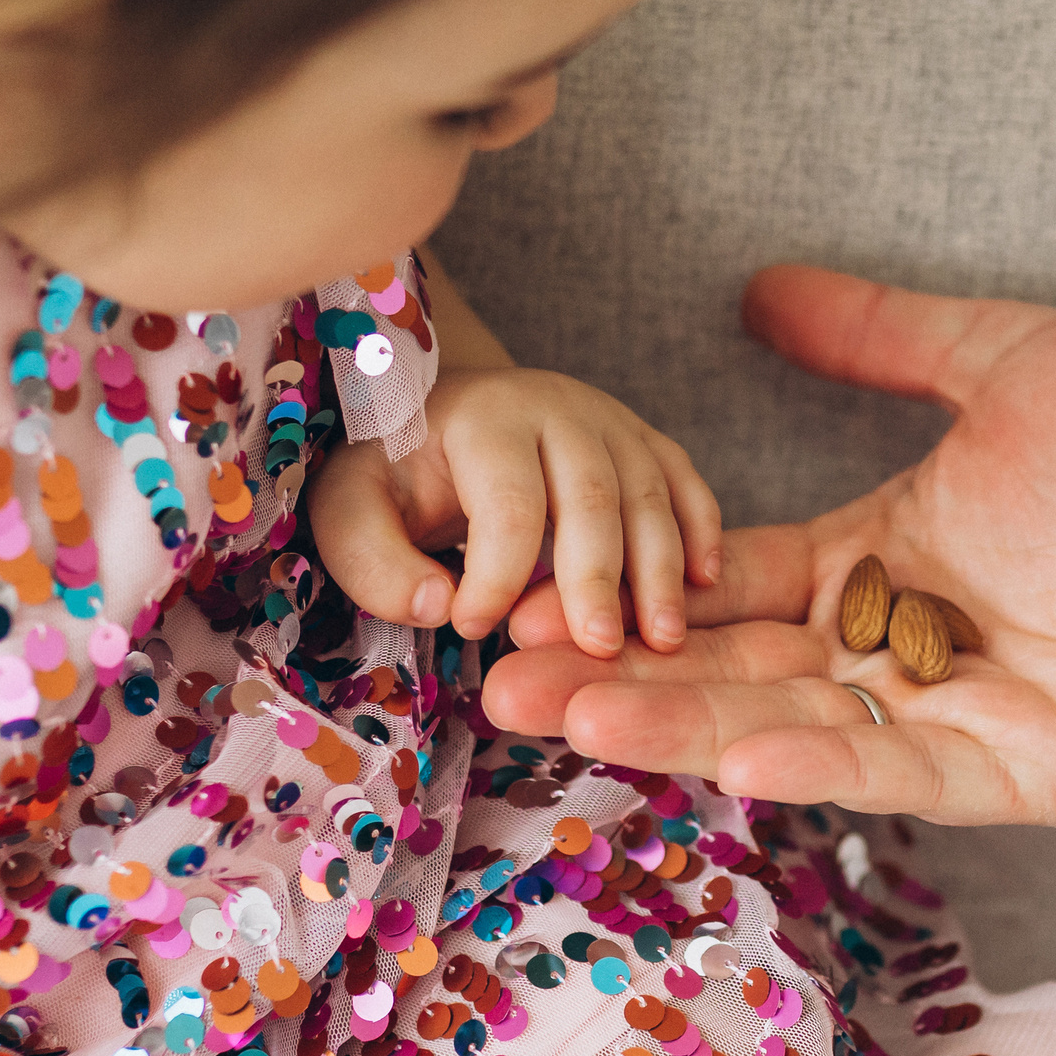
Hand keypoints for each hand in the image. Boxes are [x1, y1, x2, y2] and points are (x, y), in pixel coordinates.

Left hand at [310, 368, 724, 659]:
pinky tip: (705, 584)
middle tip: (597, 649)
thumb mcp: (350, 512)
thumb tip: (438, 604)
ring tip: (663, 639)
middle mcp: (556, 406)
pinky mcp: (642, 440)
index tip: (474, 630)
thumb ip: (374, 562)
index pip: (506, 502)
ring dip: (661, 568)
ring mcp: (609, 419)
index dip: (496, 575)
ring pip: (649, 491)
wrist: (436, 417)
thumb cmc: (394, 475)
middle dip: (597, 577)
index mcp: (483, 418)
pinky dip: (701, 528)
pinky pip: (684, 480)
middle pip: (591, 494)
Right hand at [481, 266, 1055, 825]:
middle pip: (732, 669)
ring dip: (686, 730)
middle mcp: (894, 644)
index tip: (531, 595)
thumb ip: (881, 332)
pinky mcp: (1018, 773)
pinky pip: (904, 774)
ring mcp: (950, 716)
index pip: (727, 584)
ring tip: (576, 722)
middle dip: (618, 680)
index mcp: (877, 555)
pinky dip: (823, 768)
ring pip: (793, 729)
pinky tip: (739, 756)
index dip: (633, 591)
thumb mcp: (1003, 358)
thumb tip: (759, 288)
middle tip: (503, 683)